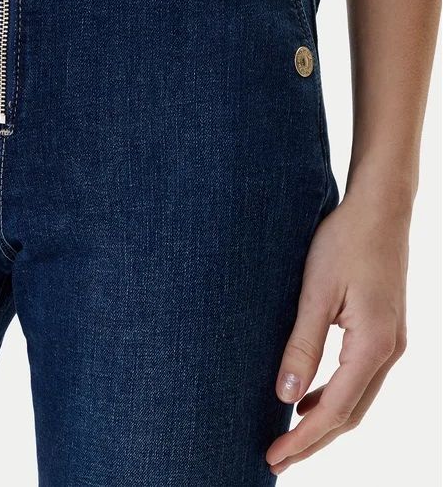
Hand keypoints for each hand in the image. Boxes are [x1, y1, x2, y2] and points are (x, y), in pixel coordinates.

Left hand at [266, 183, 410, 474]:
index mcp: (373, 345)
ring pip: (358, 398)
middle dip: (313, 439)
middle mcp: (389, 350)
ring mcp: (391, 341)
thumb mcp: (316, 293)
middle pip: (350, 413)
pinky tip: (310, 395)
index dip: (304, 439)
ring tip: (289, 434)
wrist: (379, 208)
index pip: (336, 410)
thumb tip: (286, 397)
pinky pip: (360, 376)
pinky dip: (335, 394)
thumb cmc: (345, 242)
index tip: (274, 458)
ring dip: (324, 419)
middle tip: (277, 458)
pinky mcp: (384, 329)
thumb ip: (302, 346)